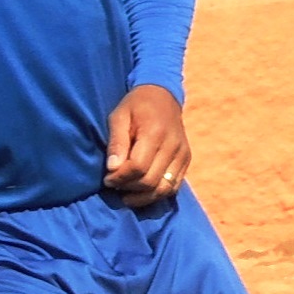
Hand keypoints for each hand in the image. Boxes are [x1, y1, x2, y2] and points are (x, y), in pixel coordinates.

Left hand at [104, 84, 189, 207]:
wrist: (163, 96)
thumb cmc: (136, 106)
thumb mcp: (119, 117)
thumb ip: (116, 142)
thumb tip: (112, 169)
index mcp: (155, 132)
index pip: (138, 167)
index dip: (120, 178)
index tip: (107, 178)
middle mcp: (173, 145)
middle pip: (150, 181)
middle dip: (128, 188)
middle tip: (114, 184)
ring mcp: (183, 154)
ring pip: (163, 189)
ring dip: (142, 197)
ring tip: (126, 192)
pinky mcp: (186, 160)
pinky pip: (173, 187)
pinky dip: (156, 194)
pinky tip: (141, 191)